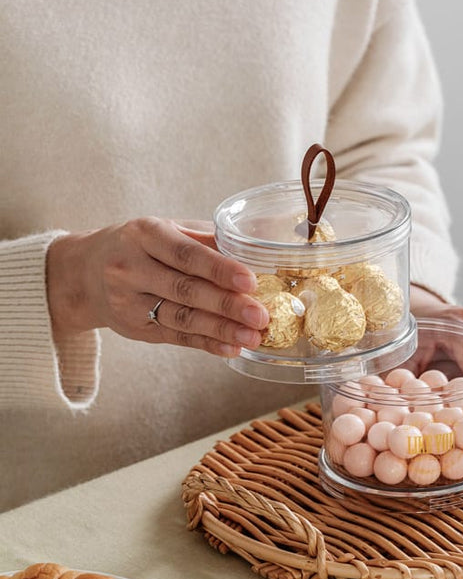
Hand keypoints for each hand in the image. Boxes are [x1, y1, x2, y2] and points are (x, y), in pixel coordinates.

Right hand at [46, 217, 267, 357]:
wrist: (85, 273)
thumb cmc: (140, 246)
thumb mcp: (166, 229)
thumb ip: (206, 240)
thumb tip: (254, 253)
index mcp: (145, 234)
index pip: (186, 254)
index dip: (219, 269)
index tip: (250, 281)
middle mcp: (131, 268)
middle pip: (185, 290)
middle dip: (227, 305)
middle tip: (261, 315)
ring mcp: (129, 301)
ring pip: (182, 318)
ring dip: (222, 330)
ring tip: (254, 336)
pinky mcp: (135, 328)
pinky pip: (176, 338)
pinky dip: (207, 344)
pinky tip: (232, 348)